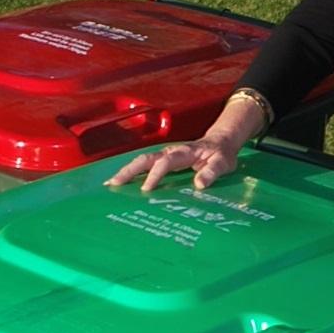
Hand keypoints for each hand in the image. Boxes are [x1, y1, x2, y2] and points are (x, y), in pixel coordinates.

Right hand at [105, 135, 240, 193]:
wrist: (220, 142)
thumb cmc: (221, 154)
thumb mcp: (223, 163)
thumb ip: (212, 172)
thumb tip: (199, 184)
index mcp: (184, 152)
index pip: (165, 163)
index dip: (155, 175)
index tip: (146, 190)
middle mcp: (171, 152)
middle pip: (145, 159)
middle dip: (129, 171)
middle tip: (114, 184)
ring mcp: (165, 155)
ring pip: (141, 161)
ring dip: (126, 171)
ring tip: (110, 184)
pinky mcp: (163, 159)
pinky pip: (145, 164)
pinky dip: (131, 172)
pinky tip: (121, 182)